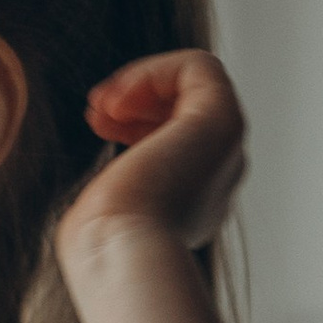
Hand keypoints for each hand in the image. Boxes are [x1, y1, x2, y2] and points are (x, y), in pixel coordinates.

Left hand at [62, 48, 247, 256]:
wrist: (120, 254)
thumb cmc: (102, 244)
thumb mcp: (108, 211)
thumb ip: (121, 194)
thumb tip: (117, 185)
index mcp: (196, 199)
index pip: (177, 136)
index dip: (135, 117)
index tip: (97, 121)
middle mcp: (218, 174)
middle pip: (186, 108)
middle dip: (137, 97)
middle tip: (96, 109)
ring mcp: (226, 148)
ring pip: (194, 85)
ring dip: (141, 82)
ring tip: (102, 104)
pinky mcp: (223, 121)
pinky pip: (198, 68)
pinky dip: (153, 71)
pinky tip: (120, 98)